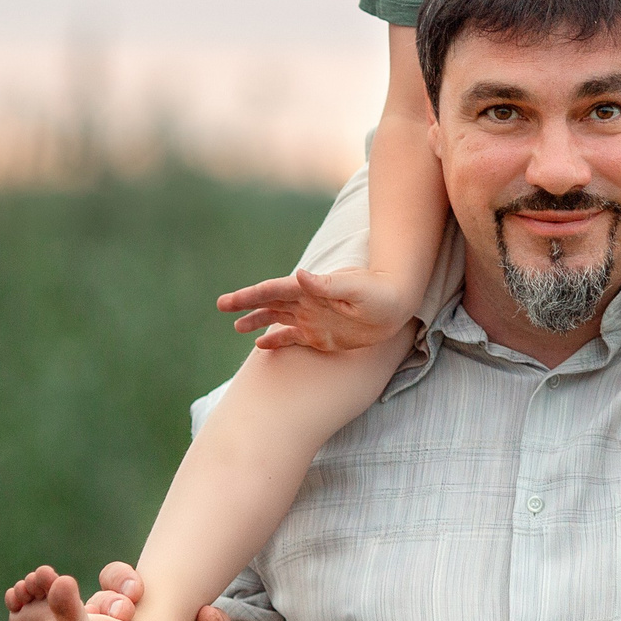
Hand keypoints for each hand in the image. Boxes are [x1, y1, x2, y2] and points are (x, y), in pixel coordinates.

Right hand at [217, 267, 415, 352]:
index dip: (250, 296)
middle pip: (269, 302)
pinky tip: (261, 346)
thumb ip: (328, 283)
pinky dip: (276, 341)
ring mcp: (313, 317)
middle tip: (221, 306)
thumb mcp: (356, 287)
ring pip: (277, 319)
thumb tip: (300, 274)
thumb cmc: (381, 292)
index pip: (274, 291)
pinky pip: (293, 337)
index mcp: (311, 289)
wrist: (398, 303)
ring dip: (257, 320)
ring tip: (236, 327)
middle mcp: (307, 302)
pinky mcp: (322, 334)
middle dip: (246, 304)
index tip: (228, 302)